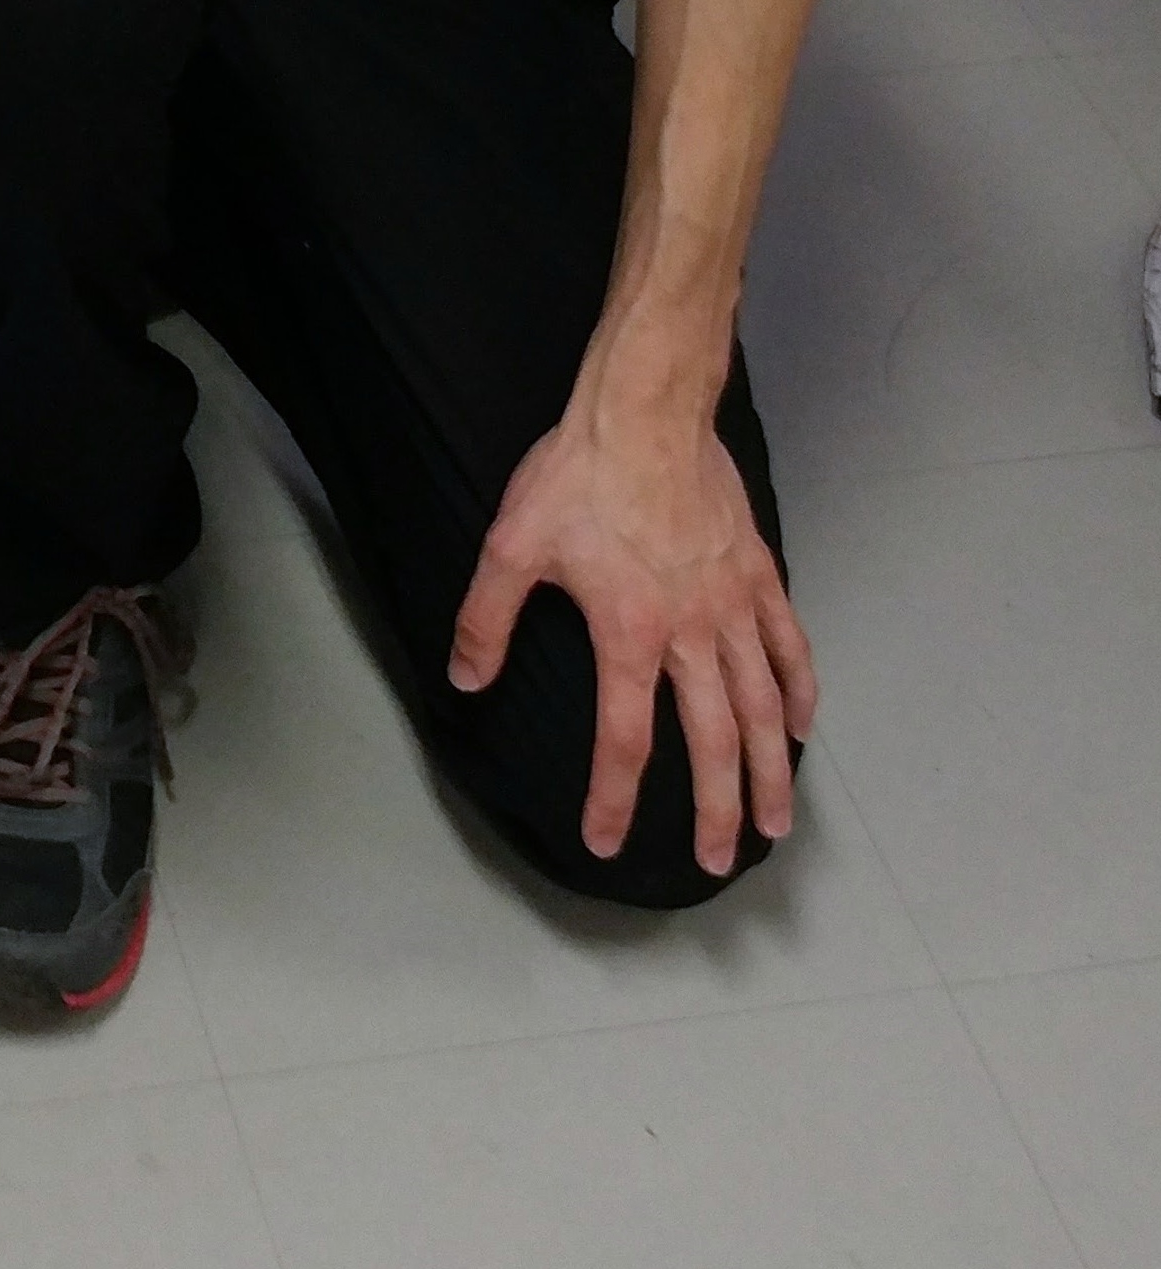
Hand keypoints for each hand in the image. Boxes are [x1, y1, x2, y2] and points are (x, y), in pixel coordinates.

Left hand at [447, 394, 816, 875]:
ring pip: (762, 705)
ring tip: (775, 822)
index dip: (614, 799)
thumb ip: (486, 620)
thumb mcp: (512, 545)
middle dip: (713, 810)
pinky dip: (800, 688)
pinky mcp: (757, 572)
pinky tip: (803, 724)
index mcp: (630, 633)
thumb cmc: (578, 473)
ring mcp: (732, 603)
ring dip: (770, 770)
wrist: (646, 408)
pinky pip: (789, 644)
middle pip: (712, 741)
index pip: (624, 739)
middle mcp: (691, 631)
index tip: (606, 844)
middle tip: (715, 860)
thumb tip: (466, 681)